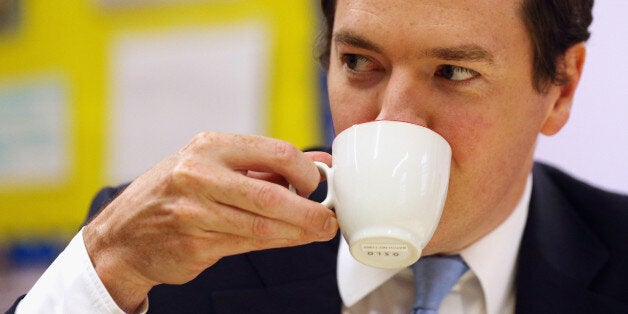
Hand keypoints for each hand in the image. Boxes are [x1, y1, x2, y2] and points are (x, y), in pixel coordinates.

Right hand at [82, 132, 336, 311]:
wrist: (124, 234)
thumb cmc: (174, 193)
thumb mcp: (214, 164)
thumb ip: (266, 164)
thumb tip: (319, 163)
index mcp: (210, 147)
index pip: (276, 152)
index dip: (306, 172)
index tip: (318, 184)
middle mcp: (199, 175)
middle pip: (272, 196)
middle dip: (310, 211)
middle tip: (329, 220)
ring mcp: (194, 212)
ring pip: (262, 226)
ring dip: (298, 232)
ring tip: (318, 231)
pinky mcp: (195, 244)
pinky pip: (248, 244)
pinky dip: (277, 242)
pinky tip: (291, 239)